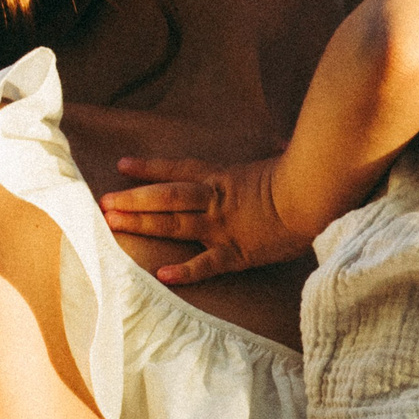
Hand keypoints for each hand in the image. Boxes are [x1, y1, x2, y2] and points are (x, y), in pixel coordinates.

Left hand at [103, 155, 308, 283]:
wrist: (315, 195)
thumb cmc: (302, 174)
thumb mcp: (280, 159)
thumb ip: (273, 153)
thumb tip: (283, 143)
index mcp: (223, 178)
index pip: (178, 170)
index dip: (150, 168)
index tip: (122, 166)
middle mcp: (215, 201)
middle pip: (166, 198)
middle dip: (132, 200)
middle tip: (103, 203)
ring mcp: (223, 227)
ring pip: (175, 225)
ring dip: (142, 224)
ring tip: (112, 224)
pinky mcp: (238, 252)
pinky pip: (207, 264)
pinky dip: (186, 271)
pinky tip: (162, 275)